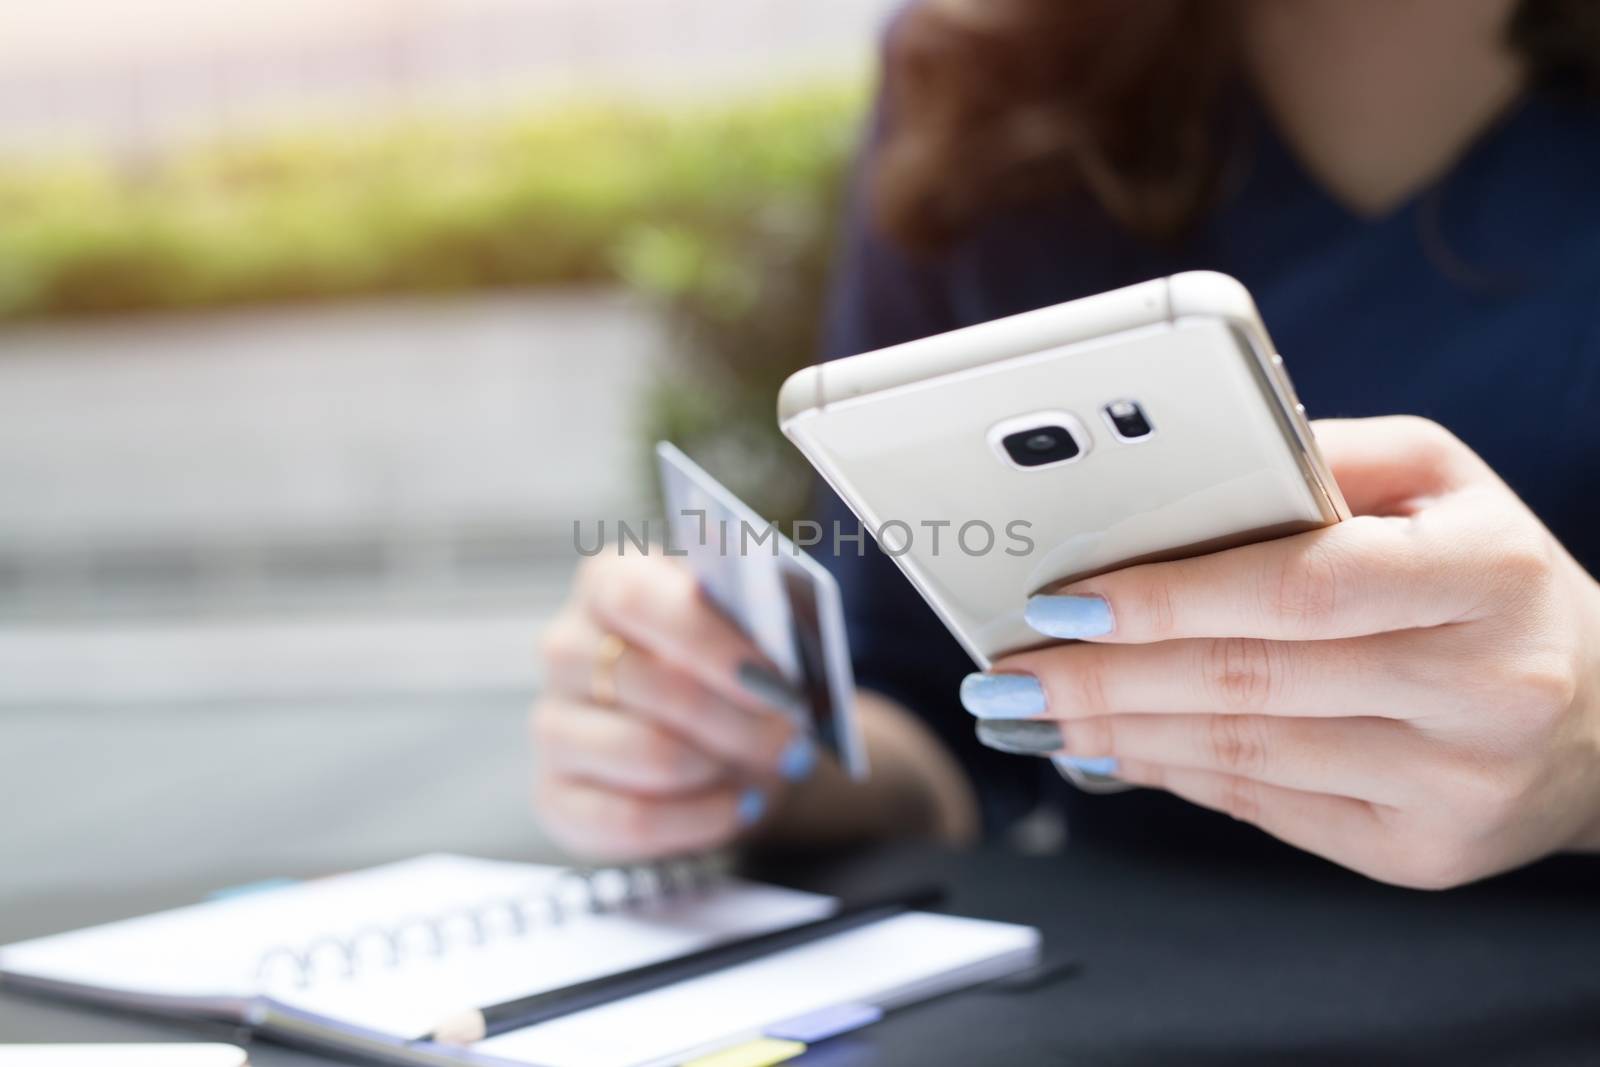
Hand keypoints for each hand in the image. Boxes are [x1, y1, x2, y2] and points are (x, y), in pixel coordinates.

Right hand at [532, 552, 817, 860]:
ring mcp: (552, 727)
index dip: (705, 640)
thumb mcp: (760, 628)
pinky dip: (703, 819)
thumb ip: (766, 621)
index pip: (632, 598)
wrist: (725, 736)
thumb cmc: (740, 668)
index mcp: (608, 582)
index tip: (772, 678)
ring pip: (647, 755)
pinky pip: (632, 821)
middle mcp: (565, 649)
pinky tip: (740, 806)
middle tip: (793, 737)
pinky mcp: (557, 799)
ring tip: (771, 769)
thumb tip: (793, 644)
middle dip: (737, 718)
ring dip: (725, 767)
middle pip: (645, 684)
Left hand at [960, 416, 1599, 887]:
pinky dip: (1172, 774)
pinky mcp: (1421, 852)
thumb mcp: (1440, 480)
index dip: (1168, 599)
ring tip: (1030, 713)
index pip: (1298, 588)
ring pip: (1244, 758)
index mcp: (1485, 577)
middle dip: (1102, 678)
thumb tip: (1178, 471)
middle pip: (1250, 684)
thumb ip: (1318, 459)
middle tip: (1005, 673)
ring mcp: (1454, 786)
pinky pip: (1265, 808)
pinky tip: (1106, 750)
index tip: (1061, 601)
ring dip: (1116, 735)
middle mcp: (1484, 689)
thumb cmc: (1494, 576)